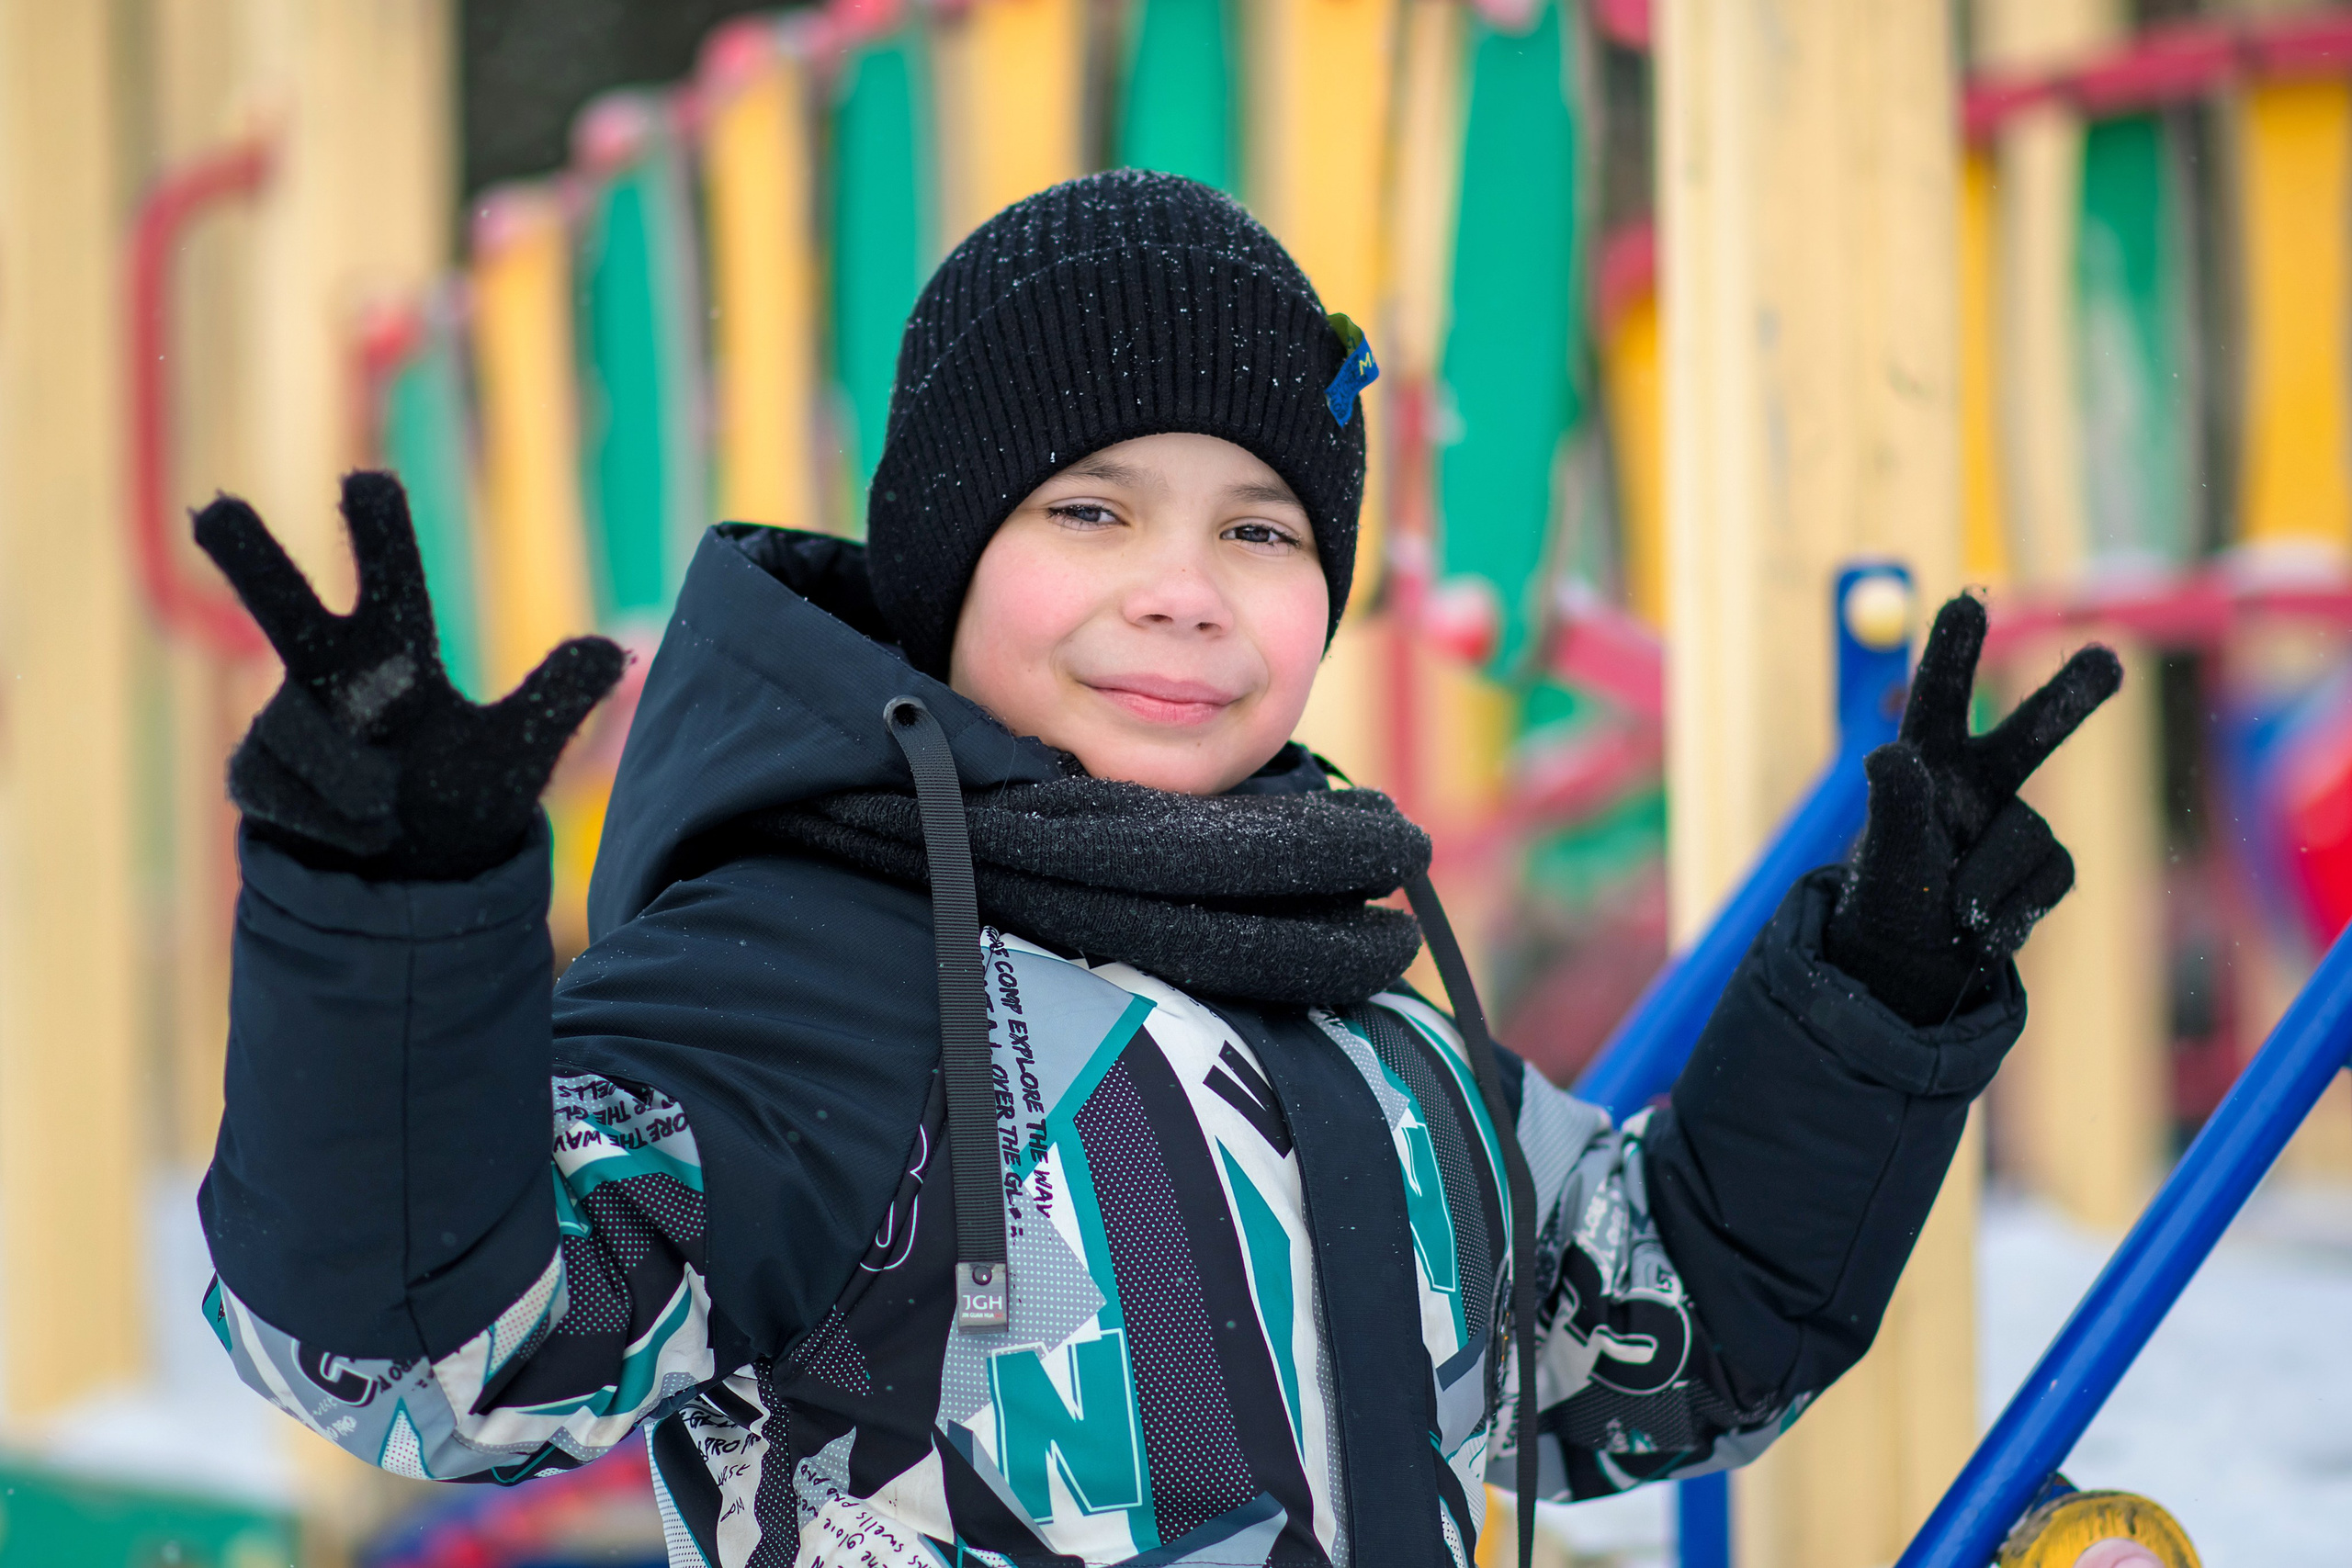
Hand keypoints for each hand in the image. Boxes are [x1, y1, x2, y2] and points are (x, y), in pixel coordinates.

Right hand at [196, 471, 625, 880]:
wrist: (418, 876)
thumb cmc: (464, 793)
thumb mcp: (521, 750)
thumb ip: (556, 697)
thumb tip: (611, 649)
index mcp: (396, 649)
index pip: (391, 579)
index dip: (380, 535)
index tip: (368, 481)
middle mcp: (331, 671)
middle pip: (283, 605)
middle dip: (250, 560)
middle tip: (215, 511)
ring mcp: (285, 721)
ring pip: (306, 742)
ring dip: (357, 788)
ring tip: (391, 813)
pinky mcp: (255, 774)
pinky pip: (282, 791)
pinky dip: (329, 823)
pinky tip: (357, 835)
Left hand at [1823, 593, 2121, 1025]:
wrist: (1914, 954)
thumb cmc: (1889, 892)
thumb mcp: (1885, 855)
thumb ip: (1894, 806)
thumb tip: (1892, 756)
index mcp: (1924, 760)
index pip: (1938, 698)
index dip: (1953, 651)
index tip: (1966, 602)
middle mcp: (1976, 777)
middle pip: (2030, 731)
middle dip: (2068, 698)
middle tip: (2106, 659)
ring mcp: (2017, 818)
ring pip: (2025, 840)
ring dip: (1982, 886)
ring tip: (1948, 912)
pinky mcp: (2047, 864)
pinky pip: (2048, 881)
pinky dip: (2010, 915)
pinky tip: (1979, 932)